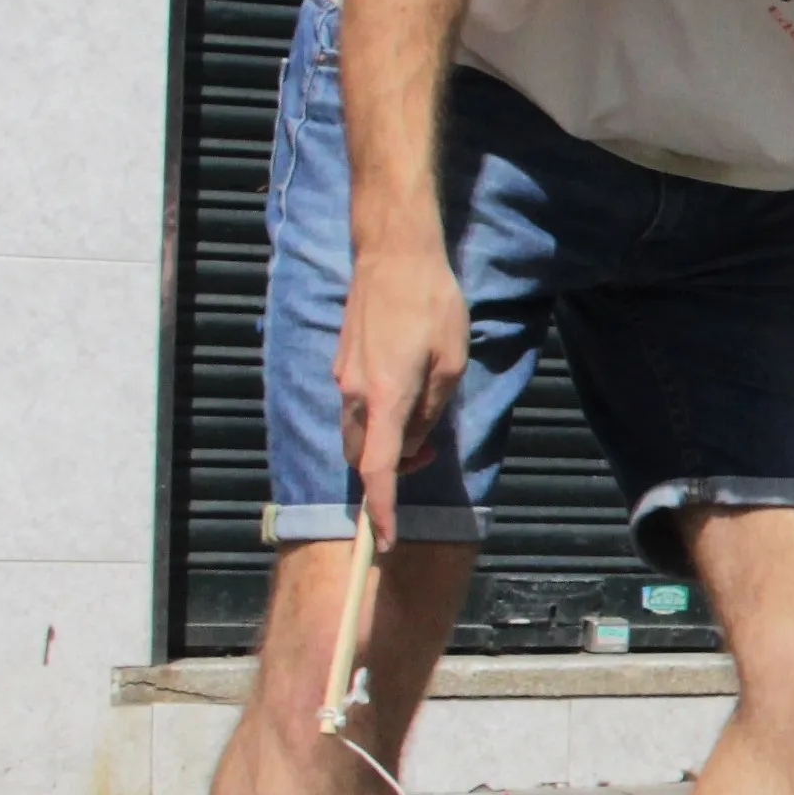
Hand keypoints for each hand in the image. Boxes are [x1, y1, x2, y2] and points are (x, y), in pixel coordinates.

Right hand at [335, 248, 470, 543]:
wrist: (392, 255)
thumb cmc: (432, 304)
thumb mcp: (452, 363)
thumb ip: (431, 410)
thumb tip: (413, 442)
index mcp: (385, 397)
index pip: (378, 470)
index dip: (381, 509)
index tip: (385, 539)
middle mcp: (353, 393)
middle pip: (363, 456)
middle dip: (390, 472)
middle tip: (428, 457)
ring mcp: (342, 377)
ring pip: (358, 433)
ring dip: (386, 443)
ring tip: (422, 424)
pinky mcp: (341, 364)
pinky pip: (356, 408)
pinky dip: (378, 418)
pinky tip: (406, 395)